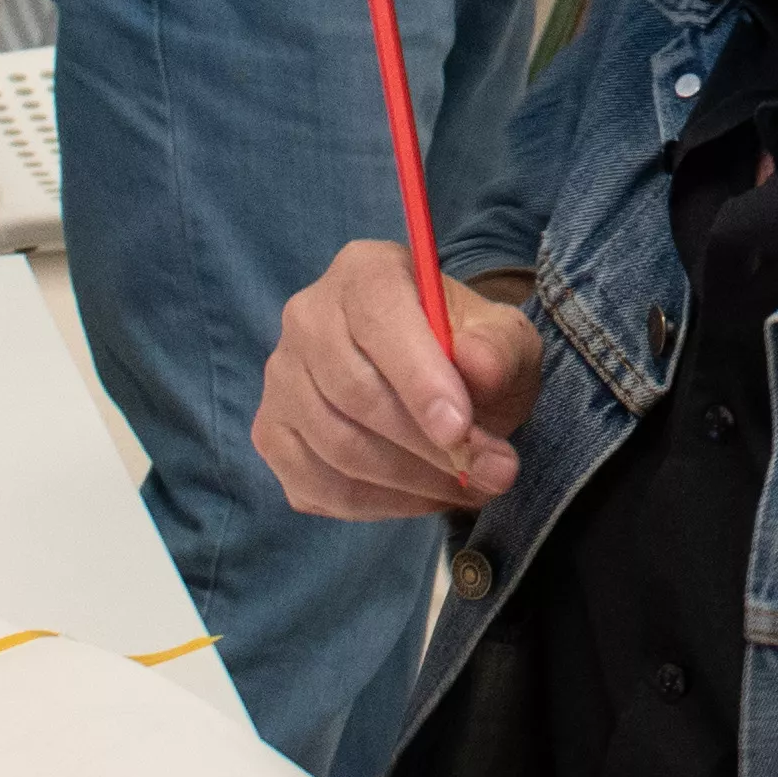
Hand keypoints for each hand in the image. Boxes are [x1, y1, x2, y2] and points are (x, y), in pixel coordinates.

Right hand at [249, 242, 544, 519]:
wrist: (437, 380)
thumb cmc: (468, 350)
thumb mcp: (505, 339)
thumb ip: (498, 348)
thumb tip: (478, 365)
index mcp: (365, 272)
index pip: (379, 320)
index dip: (419, 380)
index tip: (460, 431)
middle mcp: (307, 317)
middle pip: (355, 393)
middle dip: (430, 447)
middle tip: (496, 473)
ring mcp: (282, 379)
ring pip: (337, 447)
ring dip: (413, 483)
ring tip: (471, 488)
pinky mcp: (272, 434)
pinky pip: (317, 485)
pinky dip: (379, 505)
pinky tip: (424, 497)